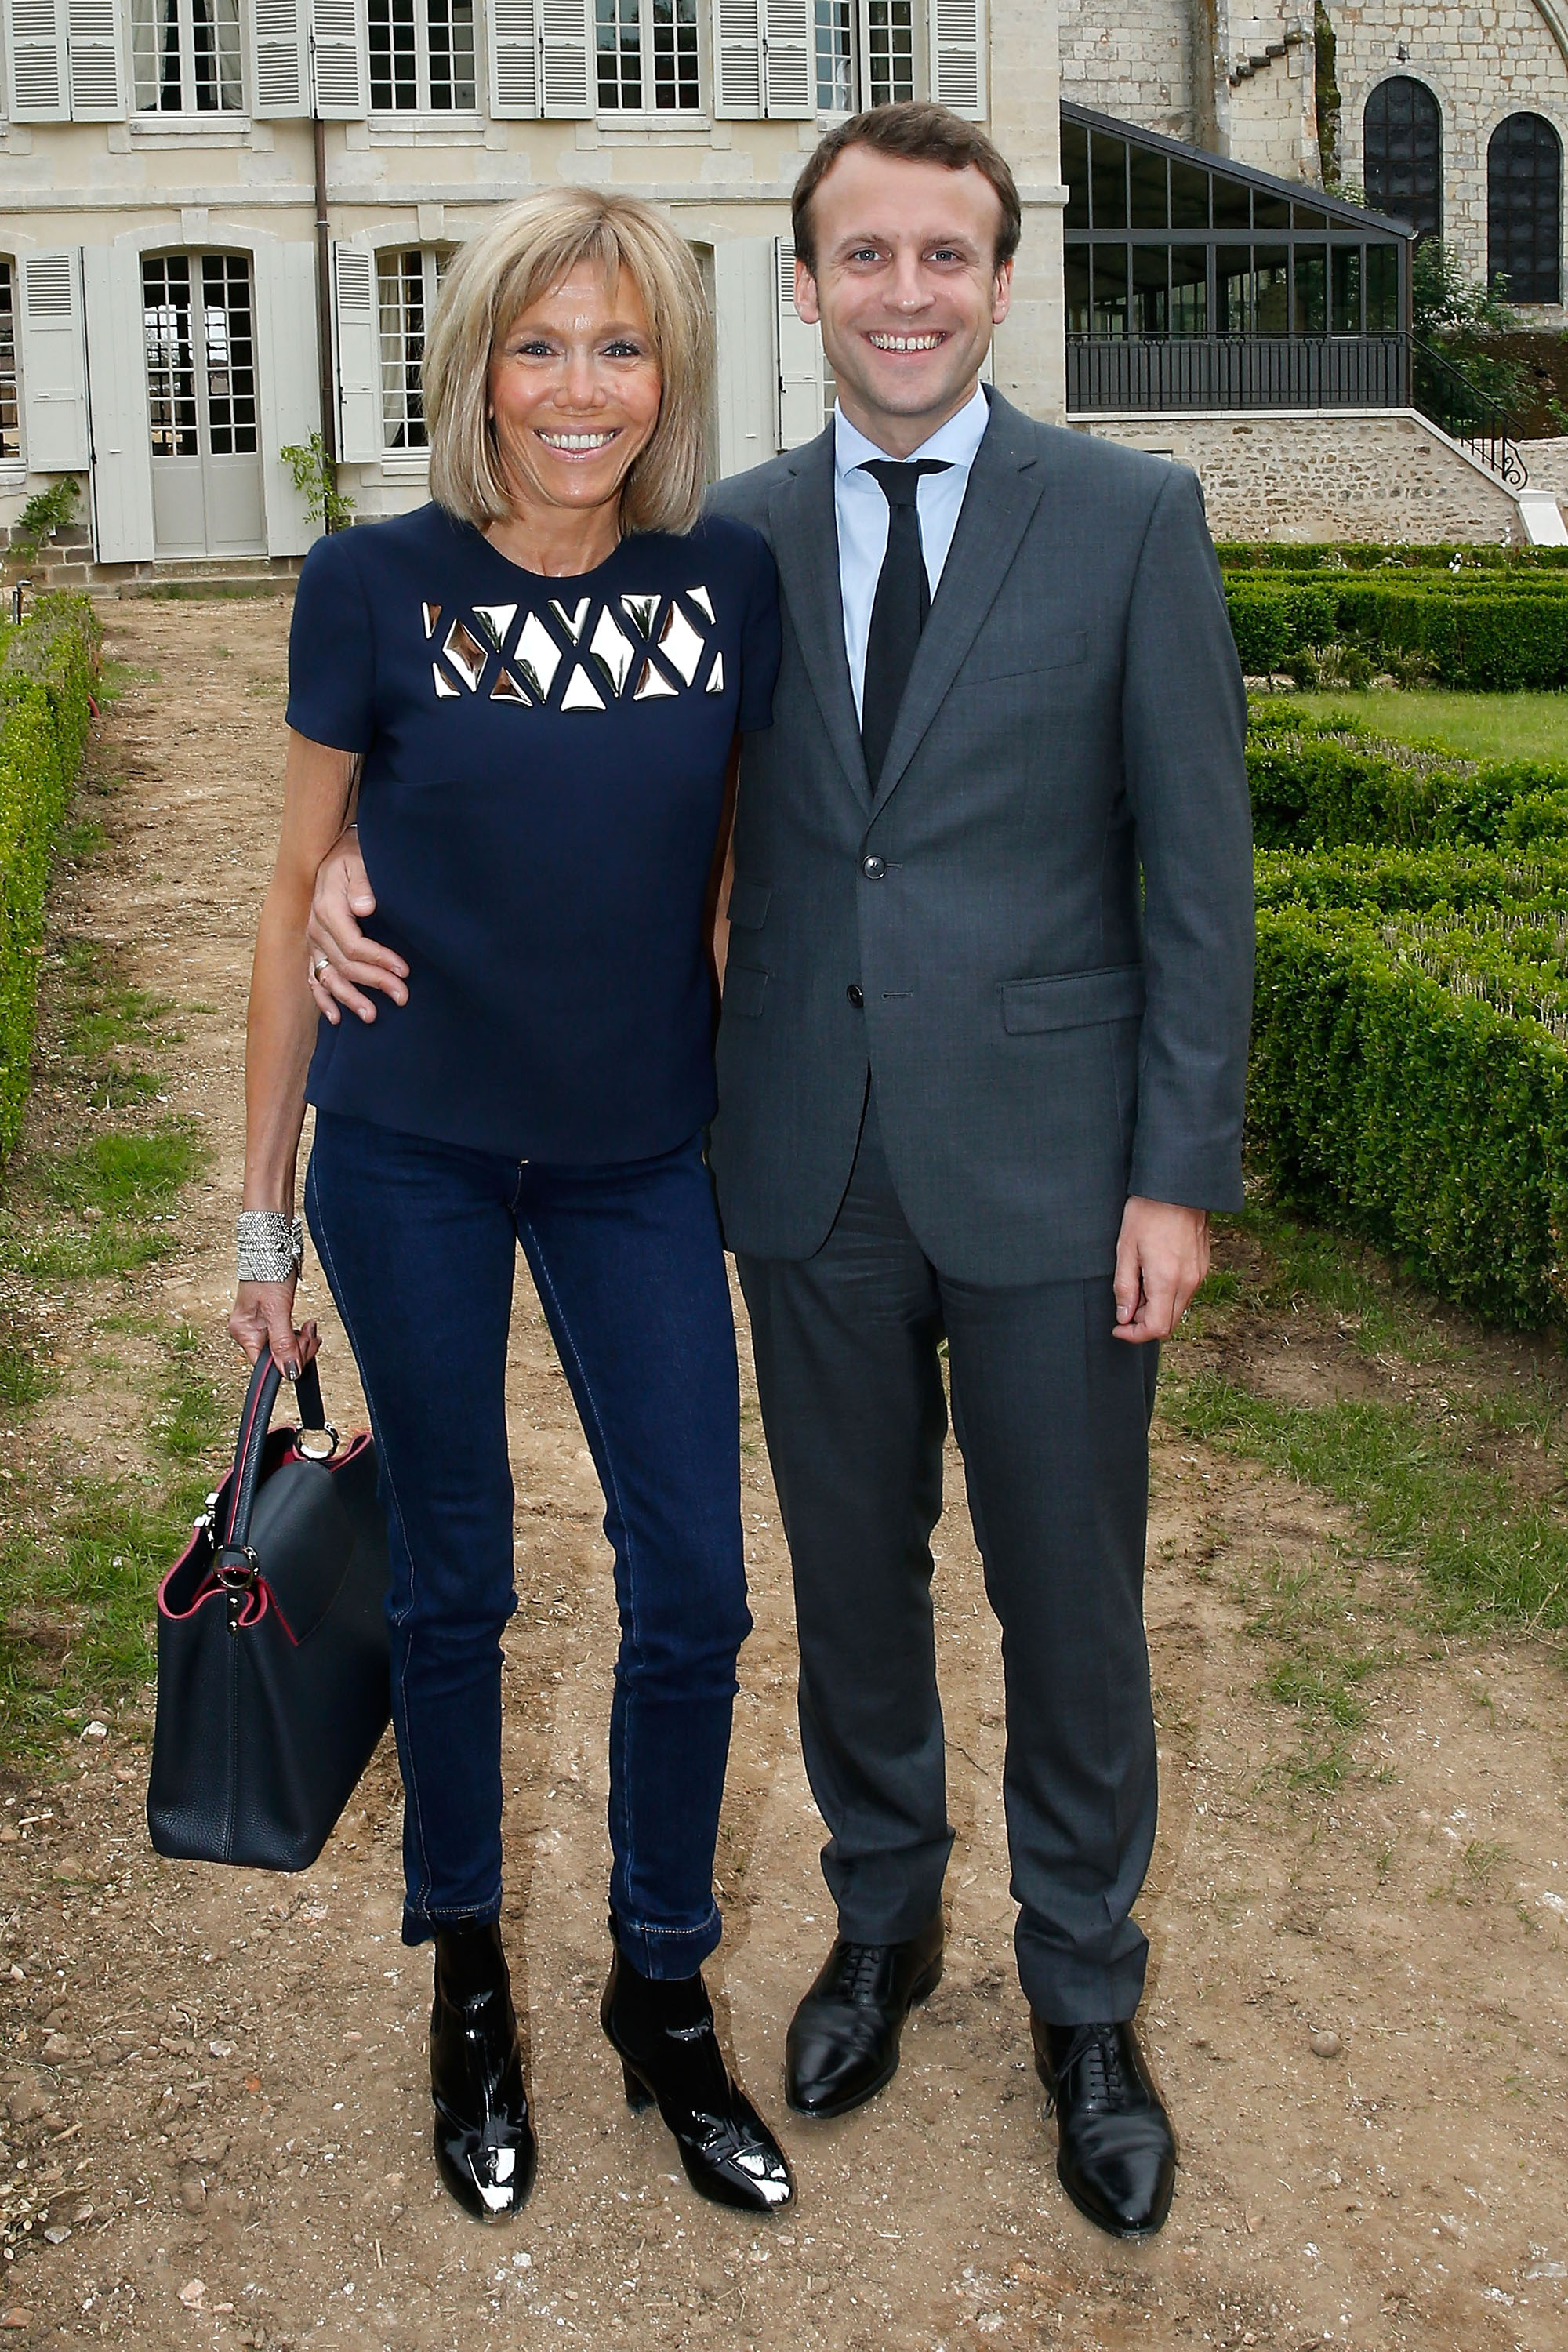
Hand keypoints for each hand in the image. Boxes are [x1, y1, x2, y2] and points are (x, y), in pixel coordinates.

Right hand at [228, 1276, 319, 1381]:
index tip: (305, 1348)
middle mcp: (250, 1332)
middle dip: (299, 1349)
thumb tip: (288, 1371)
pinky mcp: (272, 1320)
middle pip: (277, 1358)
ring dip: (302, 1342)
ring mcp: (261, 1326)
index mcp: (244, 1332)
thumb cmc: (268, 1271)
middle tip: (311, 1335)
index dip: (287, 1362)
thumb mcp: (277, 1309)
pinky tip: (307, 1327)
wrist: (273, 1247)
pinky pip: (288, 1337)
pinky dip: (300, 1335)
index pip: (266, 1364)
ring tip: (310, 1327)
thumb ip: (283, 1342)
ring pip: (285, 1348)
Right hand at [306, 829, 407, 1026]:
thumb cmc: (354, 856)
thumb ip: (362, 884)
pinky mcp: (314, 948)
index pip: (353, 945)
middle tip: (402, 996)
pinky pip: (313, 978)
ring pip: (329, 977)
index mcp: (327, 909)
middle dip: (375, 983)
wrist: (335, 851)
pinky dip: (323, 999)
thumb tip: (365, 907)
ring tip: (372, 1016)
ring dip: (350, 999)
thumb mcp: (359, 860)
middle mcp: (316, 929)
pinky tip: (336, 1018)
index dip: (379, 960)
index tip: (404, 970)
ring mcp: (313, 941)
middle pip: (345, 965)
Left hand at [1112, 1197, 1209, 1343]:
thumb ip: (1124, 1287)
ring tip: (1138, 1284)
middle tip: (1125, 1305)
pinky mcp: (1203, 1266)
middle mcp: (1188, 1283)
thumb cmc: (1147, 1213)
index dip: (1134, 1335)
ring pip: (1177, 1309)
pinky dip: (1168, 1295)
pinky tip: (1153, 1275)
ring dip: (1156, 1308)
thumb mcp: (1125, 1249)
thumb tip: (1124, 1316)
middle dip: (1144, 1322)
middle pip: (1169, 1324)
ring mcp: (1199, 1275)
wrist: (1177, 1187)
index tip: (1118, 1327)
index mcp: (1166, 1281)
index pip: (1156, 1328)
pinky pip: (1185, 1293)